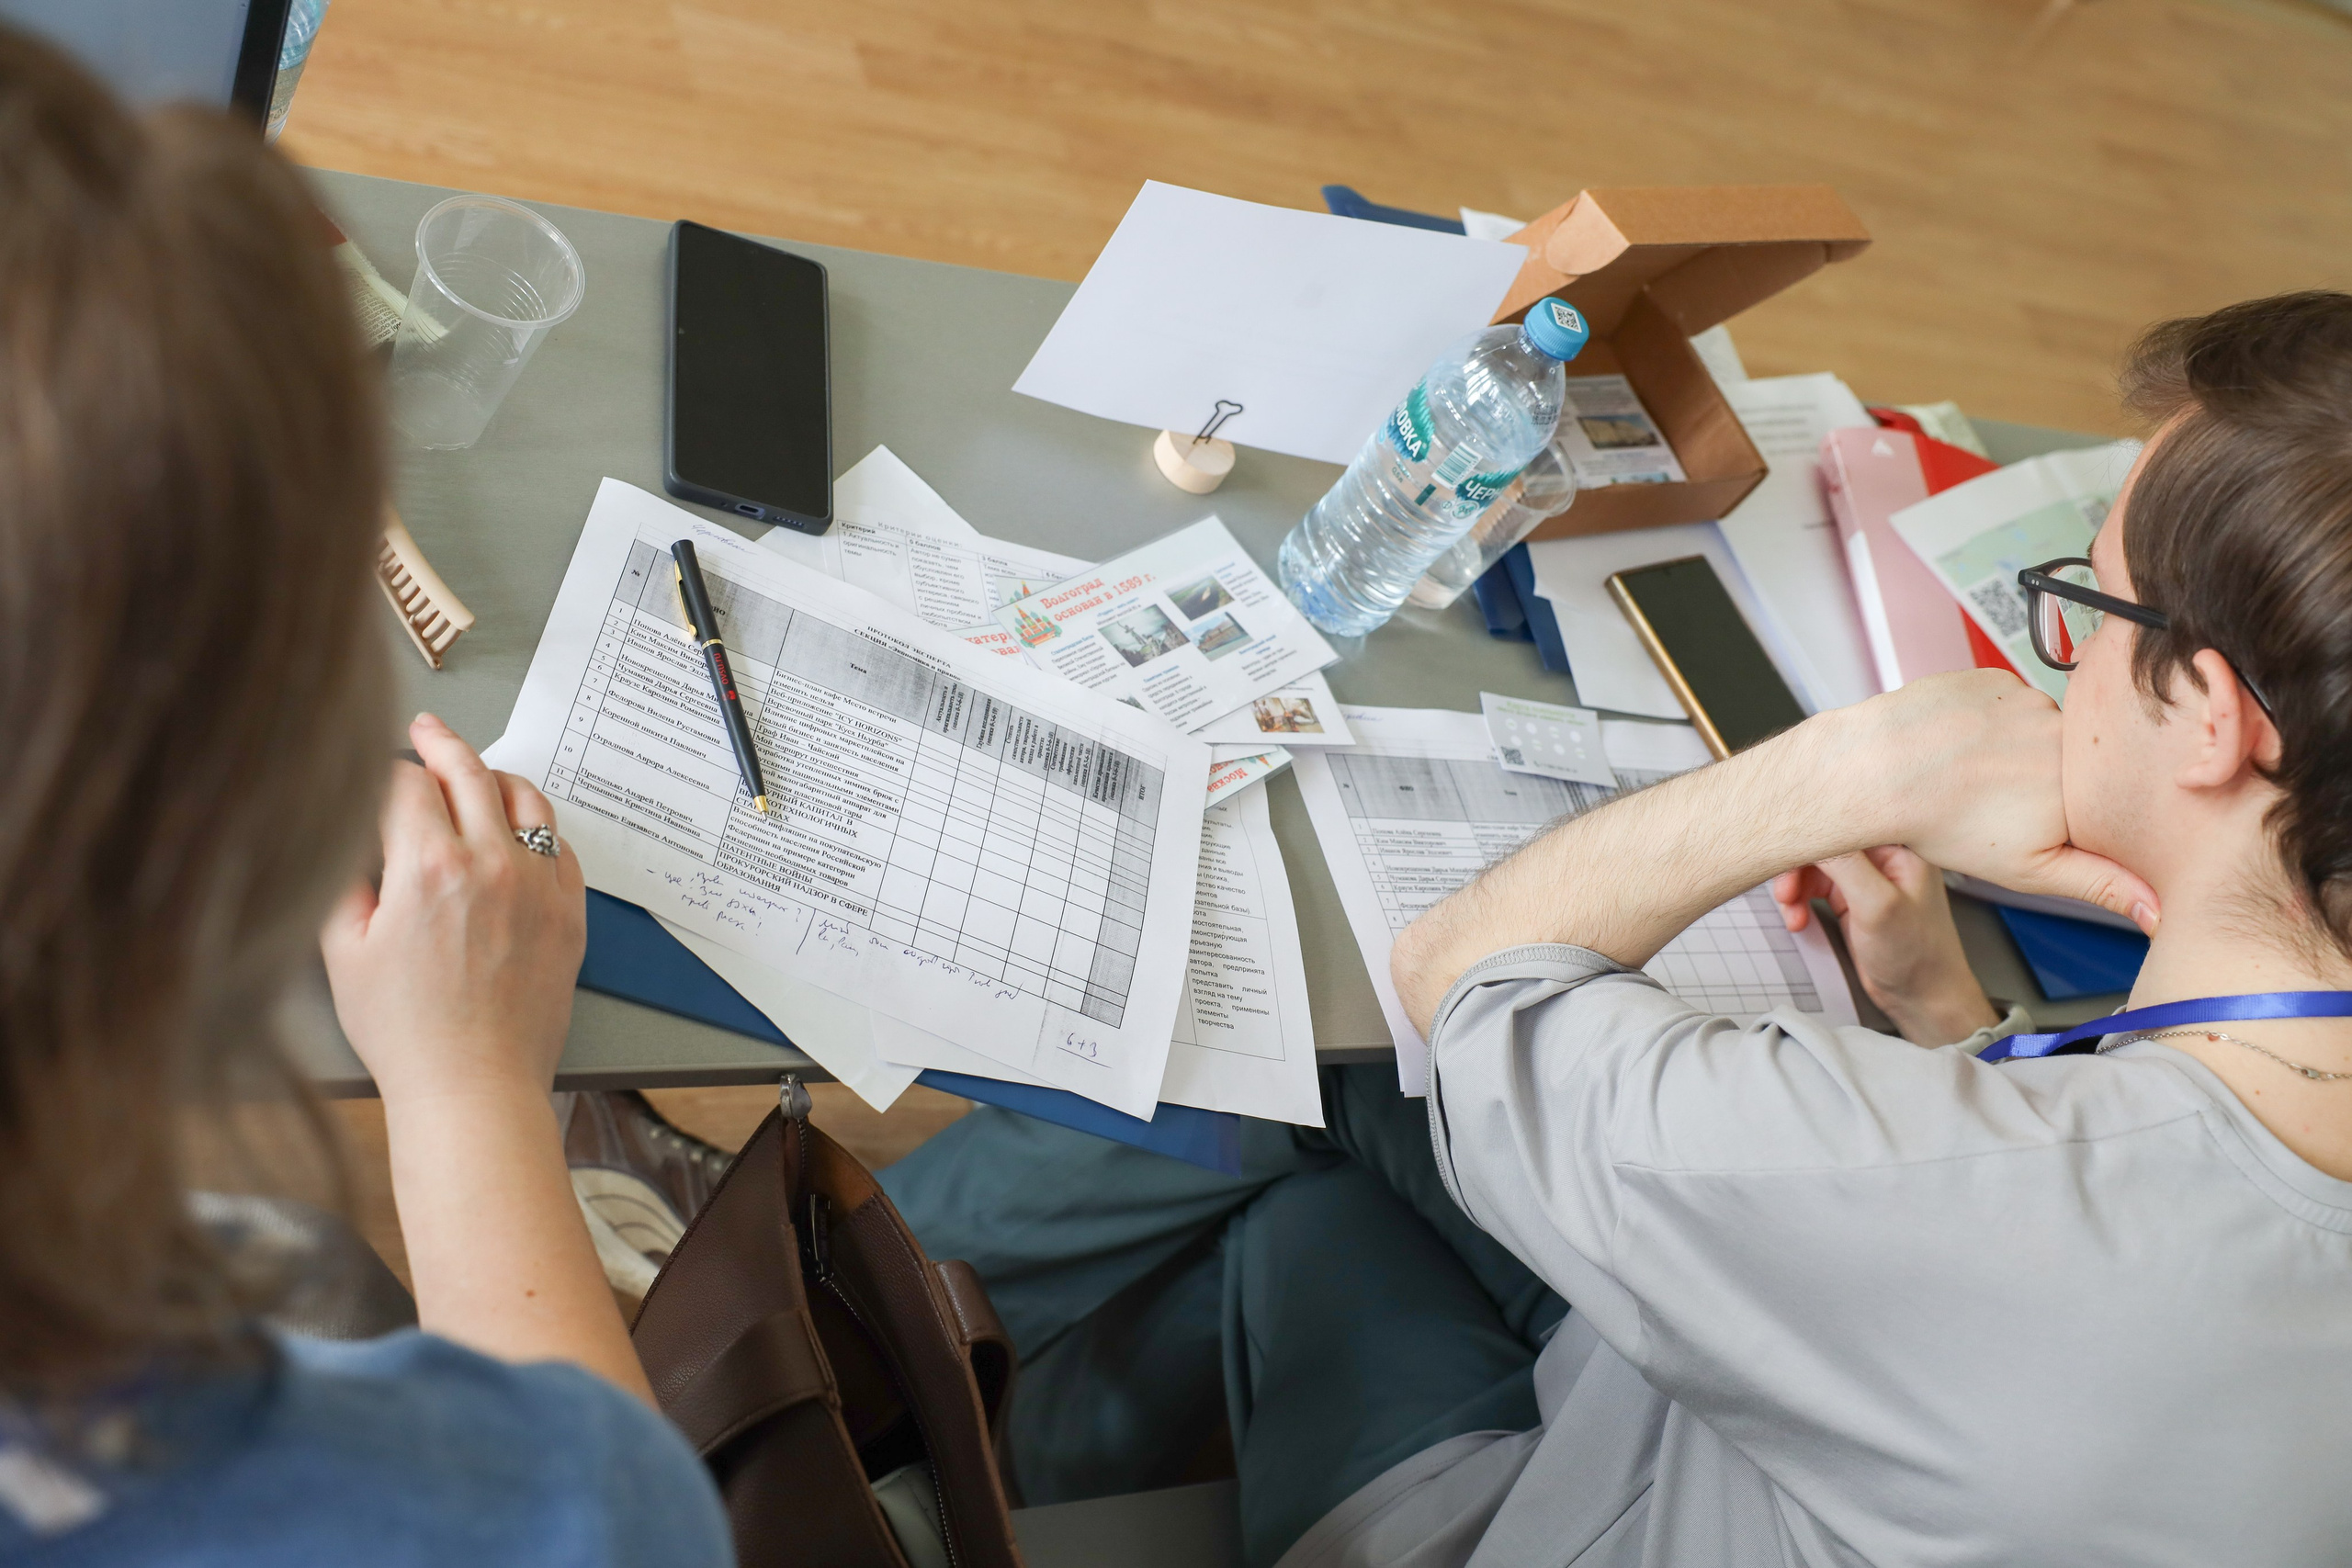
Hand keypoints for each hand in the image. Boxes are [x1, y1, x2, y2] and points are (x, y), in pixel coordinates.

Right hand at [322, 713, 585, 1105]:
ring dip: (495, 776)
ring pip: (526, 799)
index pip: (405, 783)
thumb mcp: (344, 951)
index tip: (375, 771)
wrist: (474, 1086)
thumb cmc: (406, 1032)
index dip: (384, 769)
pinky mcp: (570, 914)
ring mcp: (539, 887)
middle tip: (426, 729)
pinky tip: (518, 829)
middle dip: (441, 743)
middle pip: (470, 772)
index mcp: (429, 866)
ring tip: (475, 771)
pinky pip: (560, 847)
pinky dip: (536, 826)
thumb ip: (345, 879)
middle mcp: (493, 864)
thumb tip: (352, 836)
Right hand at [1773, 847, 1996, 1044]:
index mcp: (1900, 847)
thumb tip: (1812, 828)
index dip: (1811, 835)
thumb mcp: (1878, 906)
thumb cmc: (1916, 955)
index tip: (1783, 850)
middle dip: (1798, 868)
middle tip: (1784, 894)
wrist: (1923, 999)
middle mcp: (1883, 857)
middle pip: (1825, 844)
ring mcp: (1867, 878)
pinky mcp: (1854, 899)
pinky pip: (1815, 888)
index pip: (1846, 823)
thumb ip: (1845, 864)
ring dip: (1795, 888)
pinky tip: (1799, 921)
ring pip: (1815, 866)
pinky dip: (1800, 902)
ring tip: (1792, 914)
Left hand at [1830, 670, 2159, 932]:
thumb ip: (2100, 884)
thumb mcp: (2030, 870)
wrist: (1876, 770)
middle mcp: (2066, 732)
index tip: (2033, 818)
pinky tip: (1956, 744)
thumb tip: (2158, 909)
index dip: (2068, 811)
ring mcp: (2028, 697)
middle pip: (2067, 759)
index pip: (2101, 795)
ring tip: (1970, 774)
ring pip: (2033, 729)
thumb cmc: (1943, 822)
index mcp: (2083, 780)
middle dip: (2037, 781)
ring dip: (2009, 749)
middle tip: (1991, 798)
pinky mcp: (1992, 679)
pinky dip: (1982, 723)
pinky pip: (2000, 703)